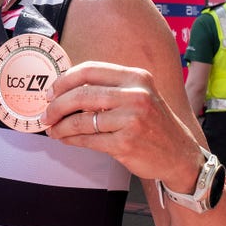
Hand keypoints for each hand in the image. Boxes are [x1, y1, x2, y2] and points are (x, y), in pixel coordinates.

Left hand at [41, 61, 200, 185]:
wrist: (180, 155)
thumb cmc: (153, 124)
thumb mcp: (139, 96)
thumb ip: (109, 89)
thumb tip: (64, 89)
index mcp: (136, 77)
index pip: (90, 70)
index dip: (65, 80)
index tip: (51, 91)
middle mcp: (136, 95)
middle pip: (82, 94)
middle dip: (57, 105)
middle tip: (46, 113)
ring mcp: (131, 120)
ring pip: (81, 119)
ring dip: (61, 126)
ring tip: (52, 129)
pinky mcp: (125, 143)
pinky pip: (88, 140)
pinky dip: (71, 139)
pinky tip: (65, 139)